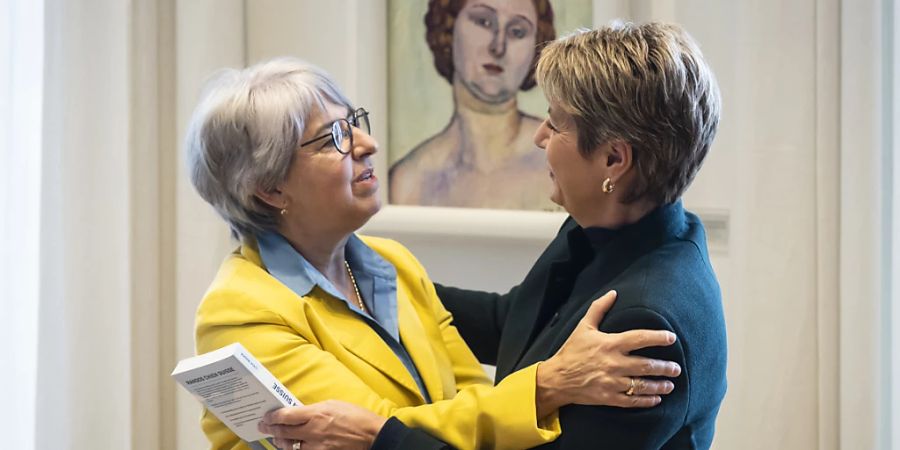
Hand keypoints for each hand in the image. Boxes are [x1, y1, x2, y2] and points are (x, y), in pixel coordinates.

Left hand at [258, 400, 387, 449]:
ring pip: (289, 447)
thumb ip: (314, 410)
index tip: (266, 417)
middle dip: (271, 429)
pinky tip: (292, 448)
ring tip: (277, 438)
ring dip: (280, 442)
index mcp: (316, 414)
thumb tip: (298, 413)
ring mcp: (317, 447)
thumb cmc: (356, 416)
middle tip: (264, 427)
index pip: (285, 416)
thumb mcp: (333, 404)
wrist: (372, 435)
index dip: (272, 417)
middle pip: (284, 432)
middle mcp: (313, 431)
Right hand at [535, 290, 681, 415]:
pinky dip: (647, 401)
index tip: (671, 338)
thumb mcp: (583, 327)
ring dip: (659, 385)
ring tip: (670, 384)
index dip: (658, 337)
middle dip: (665, 367)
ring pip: (642, 385)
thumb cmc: (571, 351)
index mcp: (609, 344)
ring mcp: (612, 382)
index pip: (639, 338)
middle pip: (646, 365)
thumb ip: (599, 309)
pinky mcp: (608, 398)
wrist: (556, 378)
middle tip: (677, 368)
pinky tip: (656, 399)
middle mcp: (613, 363)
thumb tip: (613, 293)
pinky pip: (632, 401)